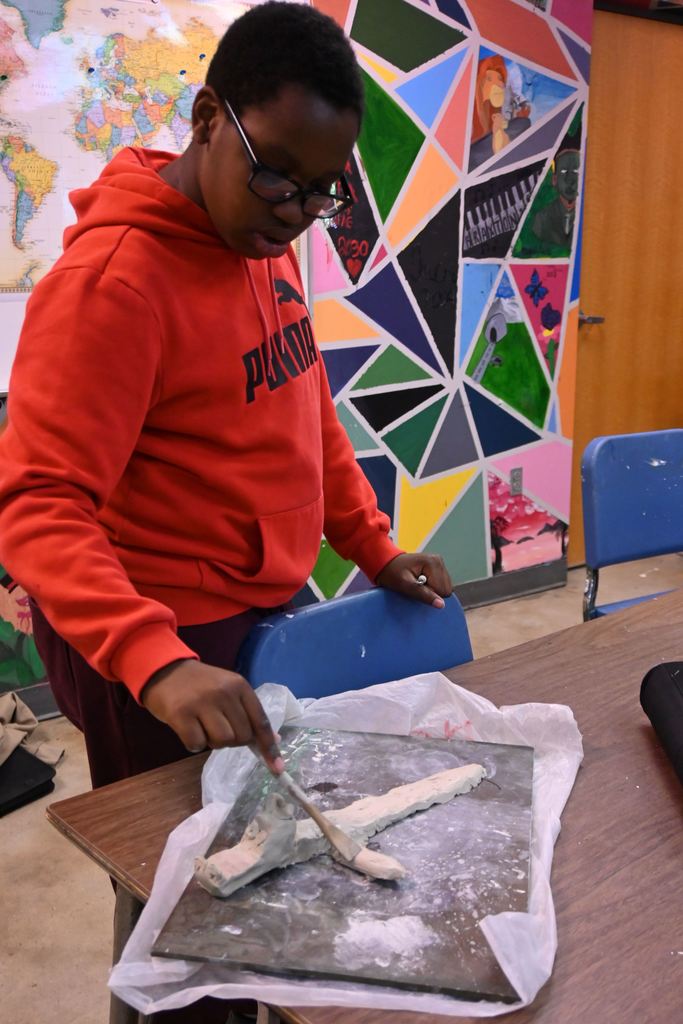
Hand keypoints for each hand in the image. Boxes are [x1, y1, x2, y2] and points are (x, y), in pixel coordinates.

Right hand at [141, 659, 283, 772]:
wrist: (164, 670)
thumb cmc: (200, 685)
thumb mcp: (227, 690)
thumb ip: (248, 712)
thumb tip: (274, 740)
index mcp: (239, 685)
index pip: (261, 721)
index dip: (269, 747)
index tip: (277, 769)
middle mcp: (224, 692)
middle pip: (242, 736)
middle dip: (232, 740)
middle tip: (216, 726)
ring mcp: (202, 702)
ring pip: (222, 741)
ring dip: (213, 742)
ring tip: (202, 726)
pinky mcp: (180, 714)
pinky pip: (196, 745)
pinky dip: (193, 743)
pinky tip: (187, 729)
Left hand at [375, 553, 452, 608]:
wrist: (384, 563)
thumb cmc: (392, 573)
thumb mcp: (404, 586)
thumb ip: (423, 595)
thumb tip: (441, 605)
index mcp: (433, 563)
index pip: (443, 591)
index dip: (430, 595)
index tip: (415, 589)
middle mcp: (439, 561)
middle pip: (446, 589)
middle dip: (431, 592)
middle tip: (415, 586)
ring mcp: (439, 563)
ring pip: (444, 588)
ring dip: (431, 590)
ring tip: (416, 583)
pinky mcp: (437, 568)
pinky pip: (440, 585)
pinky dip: (431, 587)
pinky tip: (420, 582)